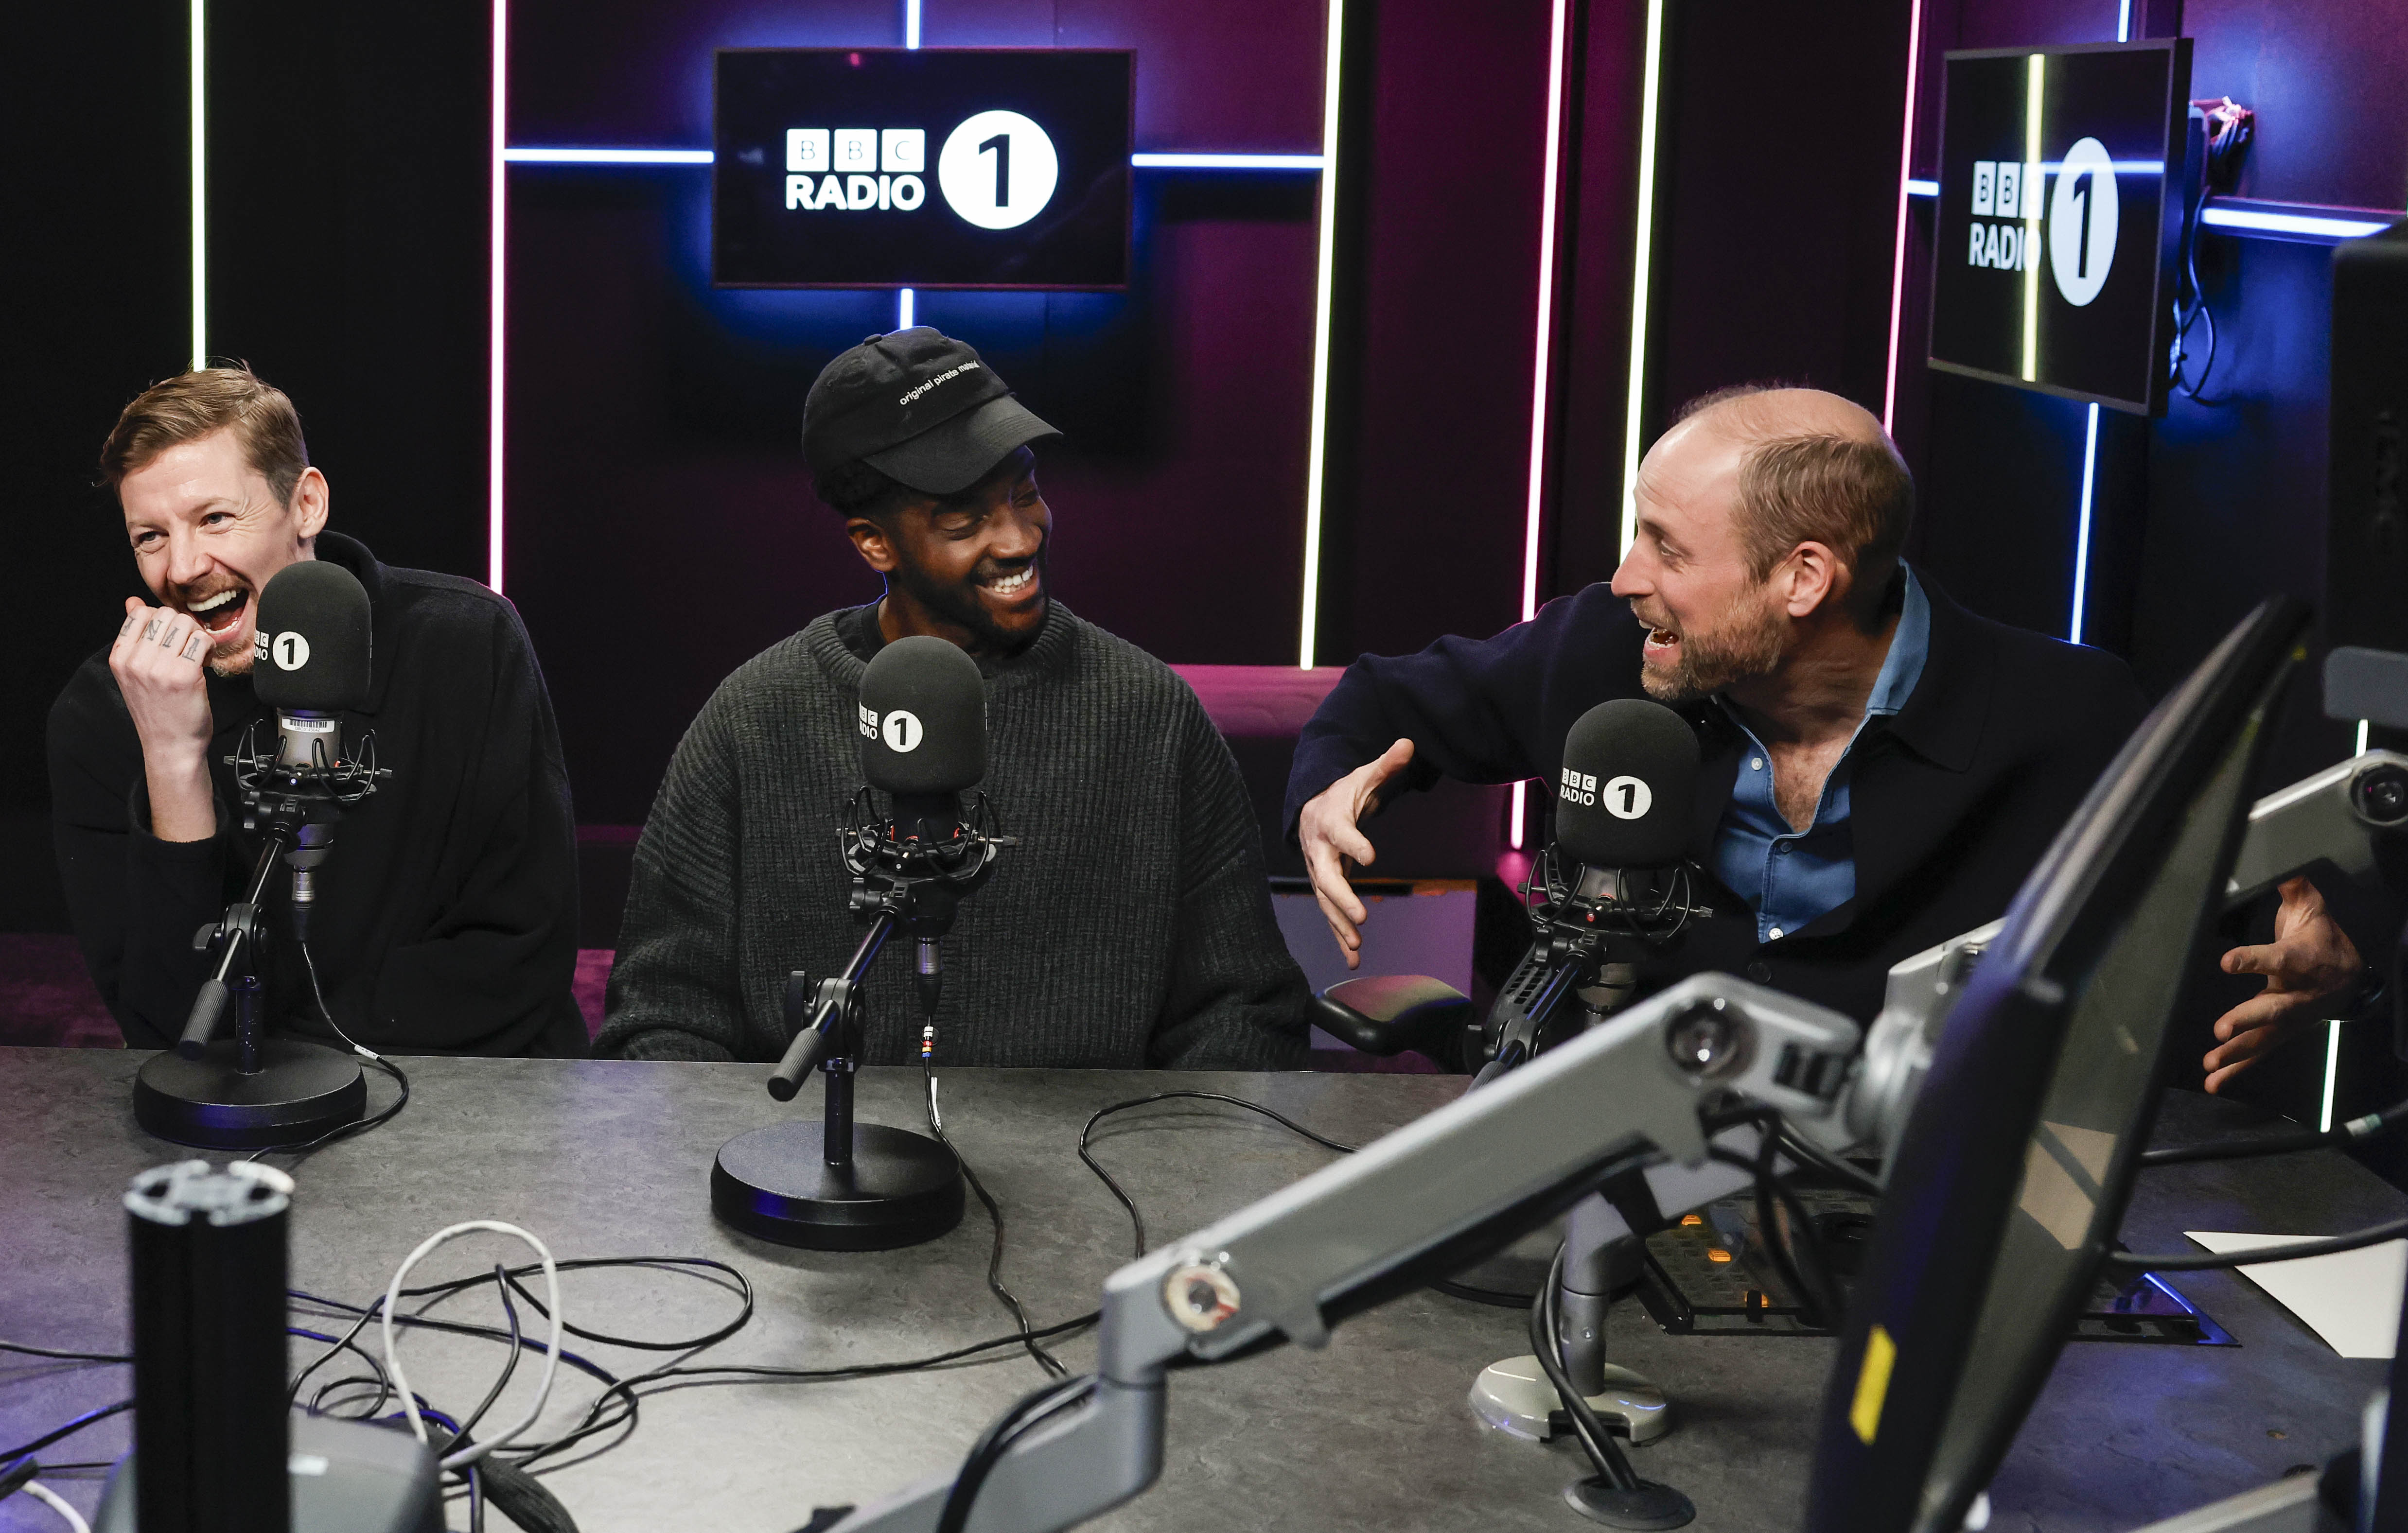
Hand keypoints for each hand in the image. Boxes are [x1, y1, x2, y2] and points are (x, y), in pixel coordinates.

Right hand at [108, 597, 217, 841]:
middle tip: (187, 649)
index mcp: (120, 657)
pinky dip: (208, 648)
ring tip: (194, 657)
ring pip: (186, 624)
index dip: (164, 621)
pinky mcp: (185, 676)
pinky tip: (204, 664)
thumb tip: (133, 602)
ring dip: (197, 636)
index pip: (141, 614)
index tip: (171, 640)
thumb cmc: (158, 709)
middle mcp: (136, 661)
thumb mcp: (136, 671)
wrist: (170, 746)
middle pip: (167, 615)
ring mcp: (159, 668)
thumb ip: (136, 634)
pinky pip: (202, 640)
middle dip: (183, 627)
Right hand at [1297, 737, 1414, 970]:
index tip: (1370, 856)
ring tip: (1356, 947)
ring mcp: (1319, 873)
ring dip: (1340, 926)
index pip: (1341, 833)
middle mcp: (1319, 851)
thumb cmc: (1341, 793)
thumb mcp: (1363, 777)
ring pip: (1327, 903)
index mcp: (1330, 822)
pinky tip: (1352, 958)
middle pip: (1327, 879)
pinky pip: (1330, 914)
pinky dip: (1339, 937)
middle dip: (1343, 900)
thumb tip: (1408, 743)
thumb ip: (1386, 764)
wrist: (1311, 807)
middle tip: (1361, 919)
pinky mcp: (1325, 888)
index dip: (1354, 843)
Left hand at [2205, 876, 2362, 1092]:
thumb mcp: (2313, 910)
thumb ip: (2295, 889)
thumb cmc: (2322, 939)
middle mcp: (2296, 994)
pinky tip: (2213, 1082)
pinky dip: (2236, 1070)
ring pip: (2264, 1038)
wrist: (2351, 976)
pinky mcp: (2281, 1034)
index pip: (2277, 959)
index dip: (2253, 959)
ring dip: (2237, 1052)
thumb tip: (2282, 862)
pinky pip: (2258, 1054)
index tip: (2228, 961)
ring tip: (2211, 1063)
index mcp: (2301, 960)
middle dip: (2247, 1019)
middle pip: (2272, 1009)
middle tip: (2220, 1029)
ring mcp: (2289, 1018)